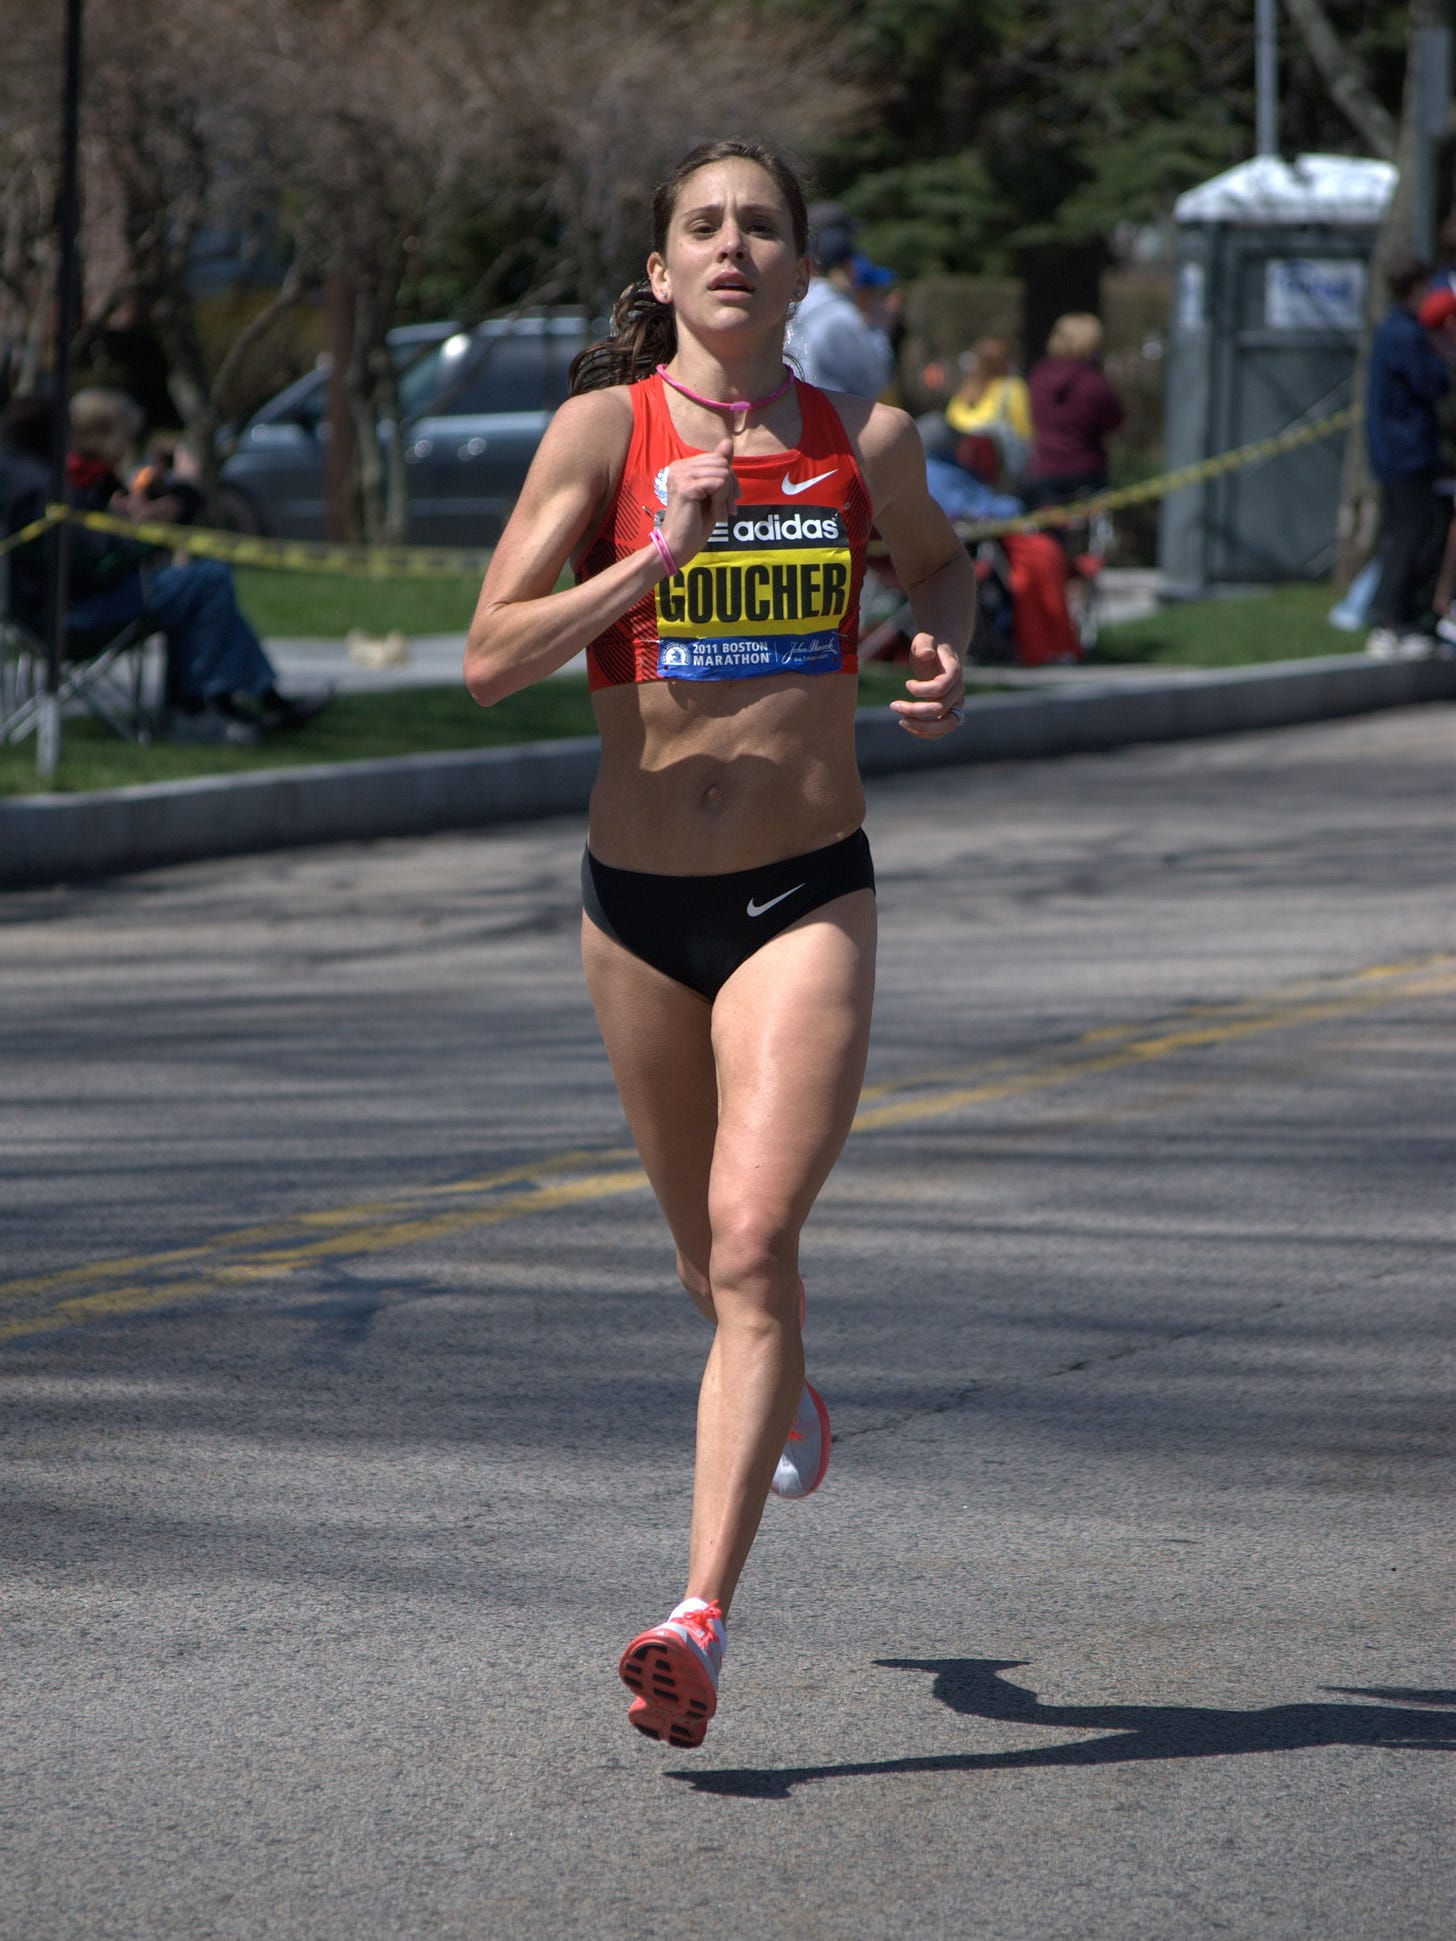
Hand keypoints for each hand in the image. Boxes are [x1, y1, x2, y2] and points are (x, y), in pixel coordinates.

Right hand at [657, 438, 737, 567]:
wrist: (678, 547)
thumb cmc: (694, 525)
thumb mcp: (713, 493)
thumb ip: (720, 468)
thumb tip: (728, 442)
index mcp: (682, 467)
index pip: (718, 459)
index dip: (729, 480)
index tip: (729, 502)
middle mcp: (678, 467)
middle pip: (722, 463)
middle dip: (731, 487)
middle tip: (727, 509)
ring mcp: (681, 476)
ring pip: (723, 473)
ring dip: (726, 497)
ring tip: (719, 514)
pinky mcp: (686, 487)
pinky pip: (719, 483)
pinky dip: (722, 501)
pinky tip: (716, 516)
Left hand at [890, 632, 964, 736]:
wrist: (939, 658)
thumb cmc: (929, 648)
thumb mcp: (924, 640)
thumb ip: (925, 644)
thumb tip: (927, 654)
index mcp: (954, 671)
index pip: (941, 687)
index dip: (921, 689)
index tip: (907, 683)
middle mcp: (958, 690)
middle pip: (941, 709)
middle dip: (914, 710)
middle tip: (893, 705)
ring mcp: (956, 704)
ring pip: (946, 726)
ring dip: (922, 727)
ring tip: (901, 721)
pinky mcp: (949, 714)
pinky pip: (941, 731)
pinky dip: (924, 732)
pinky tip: (906, 724)